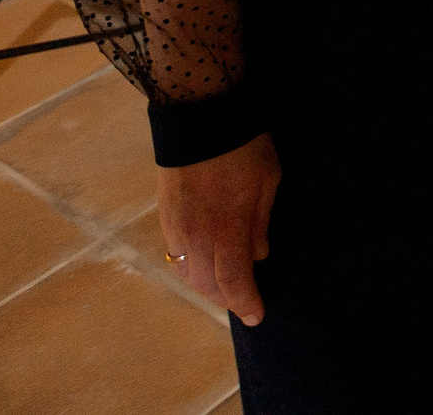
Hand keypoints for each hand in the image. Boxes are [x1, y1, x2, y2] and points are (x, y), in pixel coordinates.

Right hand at [157, 133, 280, 324]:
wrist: (200, 117)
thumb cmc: (243, 147)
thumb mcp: (267, 182)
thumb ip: (260, 223)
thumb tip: (258, 255)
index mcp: (226, 228)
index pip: (233, 281)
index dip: (245, 302)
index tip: (257, 315)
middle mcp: (196, 235)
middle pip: (207, 284)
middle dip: (227, 298)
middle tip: (245, 302)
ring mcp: (176, 227)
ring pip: (189, 273)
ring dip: (207, 286)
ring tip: (227, 287)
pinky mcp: (165, 217)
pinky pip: (177, 256)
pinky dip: (191, 268)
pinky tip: (204, 266)